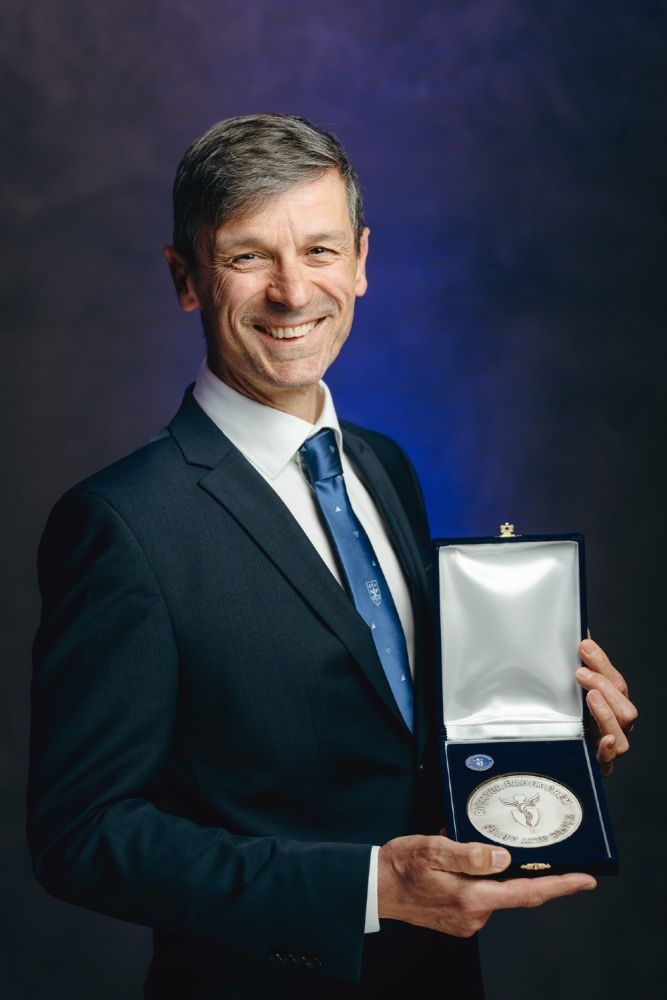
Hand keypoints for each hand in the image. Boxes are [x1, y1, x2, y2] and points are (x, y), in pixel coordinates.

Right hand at [377, 834, 595, 935]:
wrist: (374, 888)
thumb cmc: (400, 865)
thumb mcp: (433, 848)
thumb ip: (470, 854)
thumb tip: (503, 859)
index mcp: (472, 897)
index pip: (527, 893)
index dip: (560, 887)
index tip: (586, 880)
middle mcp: (474, 915)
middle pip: (513, 891)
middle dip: (521, 870)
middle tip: (519, 845)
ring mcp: (465, 921)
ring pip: (494, 892)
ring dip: (492, 872)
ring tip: (466, 847)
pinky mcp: (457, 920)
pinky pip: (478, 896)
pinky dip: (478, 879)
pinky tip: (458, 862)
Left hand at [576, 638, 636, 774]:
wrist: (556, 756)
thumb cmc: (568, 720)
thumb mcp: (569, 690)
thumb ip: (577, 664)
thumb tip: (576, 632)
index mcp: (611, 704)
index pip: (616, 682)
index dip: (602, 663)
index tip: (585, 648)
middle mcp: (615, 725)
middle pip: (624, 706)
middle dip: (604, 685)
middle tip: (581, 674)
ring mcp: (609, 746)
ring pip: (621, 730)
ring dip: (606, 712)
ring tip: (590, 697)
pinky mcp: (597, 764)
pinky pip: (609, 760)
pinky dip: (609, 749)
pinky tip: (606, 739)